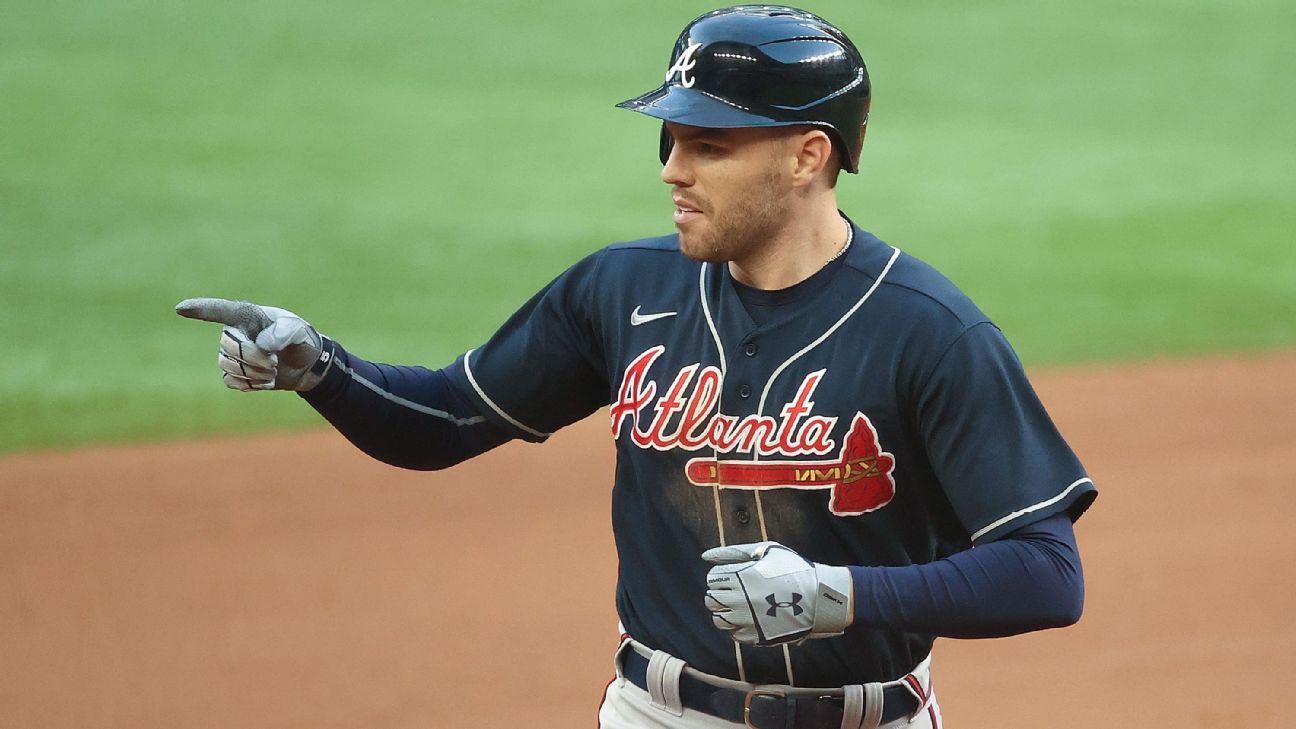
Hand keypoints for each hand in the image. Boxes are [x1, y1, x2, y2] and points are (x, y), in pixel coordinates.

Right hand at [176, 297, 331, 391]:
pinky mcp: (234, 373)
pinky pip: (230, 381)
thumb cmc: (300, 339)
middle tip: (275, 361)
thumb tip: (261, 344)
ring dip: (255, 373)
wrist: (305, 364)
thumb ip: (283, 333)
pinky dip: (250, 384)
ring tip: (273, 370)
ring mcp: (231, 354)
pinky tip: (265, 380)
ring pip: (229, 366)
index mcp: (246, 316)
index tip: (180, 308)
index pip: (220, 310)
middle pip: (229, 347)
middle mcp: (234, 333)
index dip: (201, 309)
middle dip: (254, 358)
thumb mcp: (298, 331)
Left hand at [702, 541, 852, 645]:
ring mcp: (748, 620)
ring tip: (738, 606)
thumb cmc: (793, 569)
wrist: (820, 597)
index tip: (731, 577)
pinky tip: (748, 618)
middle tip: (734, 592)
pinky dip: (736, 627)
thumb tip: (705, 556)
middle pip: (711, 600)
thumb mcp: (766, 551)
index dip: (719, 577)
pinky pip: (733, 635)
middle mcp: (741, 599)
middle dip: (718, 595)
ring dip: (724, 612)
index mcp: (742, 576)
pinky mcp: (757, 635)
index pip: (712, 580)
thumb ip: (733, 552)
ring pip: (718, 620)